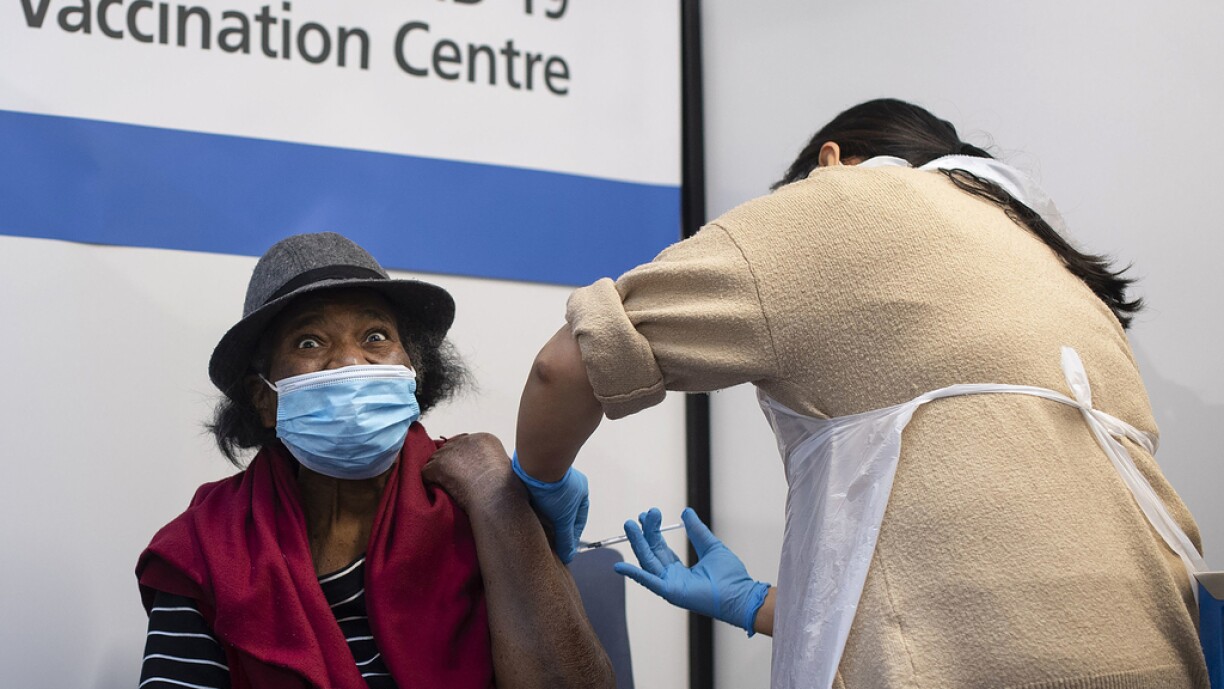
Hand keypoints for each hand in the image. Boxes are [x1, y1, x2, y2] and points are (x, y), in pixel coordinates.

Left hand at [422, 433, 522, 510]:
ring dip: (439, 474)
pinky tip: (440, 493)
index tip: (465, 472)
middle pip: (448, 449)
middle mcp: (466, 440)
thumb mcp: (505, 468)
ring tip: (449, 490)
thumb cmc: (504, 491)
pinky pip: (426, 474)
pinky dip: (430, 484)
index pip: (464, 443)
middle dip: (449, 464)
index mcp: (484, 439)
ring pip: (435, 461)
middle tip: (454, 482)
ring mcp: (450, 451)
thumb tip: (482, 471)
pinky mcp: (437, 465)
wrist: (495, 499)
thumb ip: (490, 462)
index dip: (462, 459)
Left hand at [511, 452, 588, 563]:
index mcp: (581, 493)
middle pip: (561, 514)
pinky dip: (533, 508)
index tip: (564, 550)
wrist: (536, 464)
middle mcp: (567, 487)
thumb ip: (566, 538)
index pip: (578, 522)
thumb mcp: (564, 518)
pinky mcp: (534, 480)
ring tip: (536, 529)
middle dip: (555, 528)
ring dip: (542, 517)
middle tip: (549, 542)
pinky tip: (528, 515)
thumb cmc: (556, 484)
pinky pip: (535, 499)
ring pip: (547, 507)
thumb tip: (568, 554)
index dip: (570, 537)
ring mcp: (550, 482)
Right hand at [613, 507, 769, 635]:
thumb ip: (697, 531)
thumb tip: (687, 512)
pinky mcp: (671, 592)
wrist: (740, 595)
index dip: (652, 531)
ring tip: (630, 525)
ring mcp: (669, 585)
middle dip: (645, 533)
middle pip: (652, 552)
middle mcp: (671, 577)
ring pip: (648, 561)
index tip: (649, 514)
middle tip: (641, 515)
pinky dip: (634, 574)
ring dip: (637, 543)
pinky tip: (619, 566)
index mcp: (679, 569)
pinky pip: (649, 581)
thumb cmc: (730, 576)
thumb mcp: (711, 546)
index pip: (660, 547)